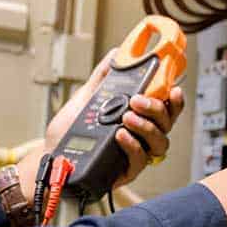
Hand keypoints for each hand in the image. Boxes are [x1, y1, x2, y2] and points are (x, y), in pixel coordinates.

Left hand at [17, 49, 184, 204]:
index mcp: (139, 118)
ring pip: (159, 142)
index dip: (175, 100)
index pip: (167, 109)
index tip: (173, 89)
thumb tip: (115, 54)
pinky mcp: (127, 172)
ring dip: (146, 127)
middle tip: (136, 100)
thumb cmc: (69, 132)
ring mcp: (137, 155)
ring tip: (126, 117)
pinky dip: (133, 145)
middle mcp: (143, 137)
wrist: (51, 156)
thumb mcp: (85, 99)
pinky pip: (140, 160)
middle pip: (167, 124)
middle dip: (156, 109)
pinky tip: (120, 135)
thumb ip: (103, 78)